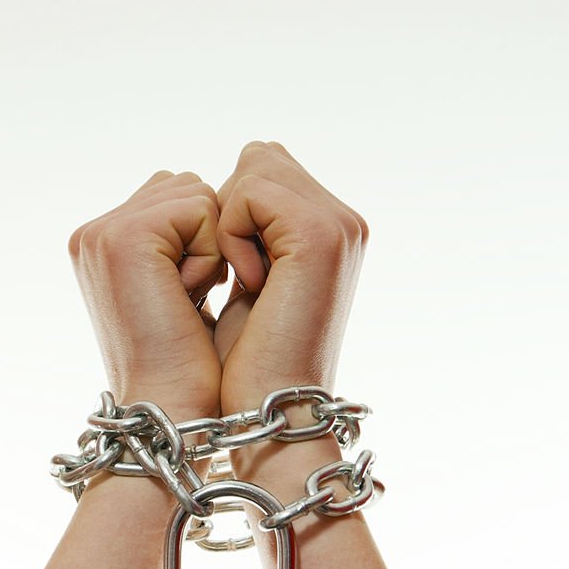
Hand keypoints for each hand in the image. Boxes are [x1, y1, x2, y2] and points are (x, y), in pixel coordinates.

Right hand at [67, 170, 226, 420]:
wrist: (171, 405)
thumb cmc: (186, 363)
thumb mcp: (178, 288)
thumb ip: (177, 239)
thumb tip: (210, 200)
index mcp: (100, 243)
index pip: (175, 196)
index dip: (201, 242)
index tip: (187, 298)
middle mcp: (93, 233)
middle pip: (186, 186)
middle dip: (206, 238)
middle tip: (187, 299)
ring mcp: (103, 232)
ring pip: (196, 195)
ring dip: (209, 247)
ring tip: (186, 299)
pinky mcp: (126, 236)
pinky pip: (201, 209)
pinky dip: (209, 255)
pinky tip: (188, 297)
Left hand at [213, 141, 368, 414]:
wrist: (268, 410)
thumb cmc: (246, 362)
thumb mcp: (247, 281)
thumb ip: (250, 226)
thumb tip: (225, 181)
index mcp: (331, 230)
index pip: (265, 167)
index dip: (231, 212)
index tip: (233, 276)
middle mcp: (344, 222)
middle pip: (260, 157)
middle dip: (228, 210)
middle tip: (234, 278)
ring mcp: (339, 225)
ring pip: (254, 167)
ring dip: (227, 224)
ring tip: (240, 282)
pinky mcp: (320, 235)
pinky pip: (249, 191)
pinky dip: (230, 235)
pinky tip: (245, 284)